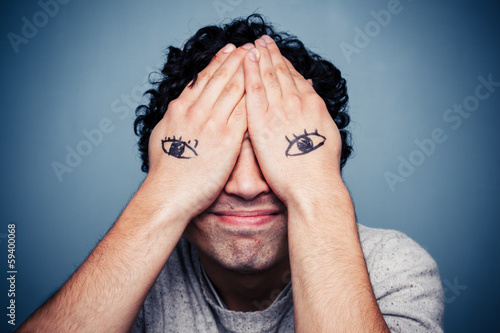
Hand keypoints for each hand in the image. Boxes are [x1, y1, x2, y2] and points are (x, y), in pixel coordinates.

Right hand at [146, 43, 250, 220]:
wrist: (169, 194)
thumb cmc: (165, 171)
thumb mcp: (162, 135)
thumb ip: (175, 118)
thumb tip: (180, 107)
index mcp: (181, 108)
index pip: (203, 78)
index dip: (219, 62)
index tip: (230, 50)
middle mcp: (196, 111)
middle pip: (221, 78)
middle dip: (237, 60)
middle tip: (250, 46)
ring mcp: (212, 123)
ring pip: (234, 90)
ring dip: (249, 72)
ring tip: (260, 59)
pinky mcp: (227, 139)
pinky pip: (245, 112)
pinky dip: (255, 97)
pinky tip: (265, 88)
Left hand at [243, 36, 342, 205]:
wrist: (312, 186)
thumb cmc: (320, 167)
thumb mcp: (326, 132)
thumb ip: (315, 110)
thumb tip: (309, 91)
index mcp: (312, 104)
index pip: (294, 77)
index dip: (283, 62)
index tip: (275, 53)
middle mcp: (296, 102)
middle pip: (280, 72)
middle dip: (270, 53)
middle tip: (262, 40)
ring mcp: (279, 111)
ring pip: (267, 76)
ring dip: (259, 58)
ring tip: (253, 44)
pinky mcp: (262, 123)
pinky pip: (254, 91)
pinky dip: (250, 73)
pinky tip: (245, 61)